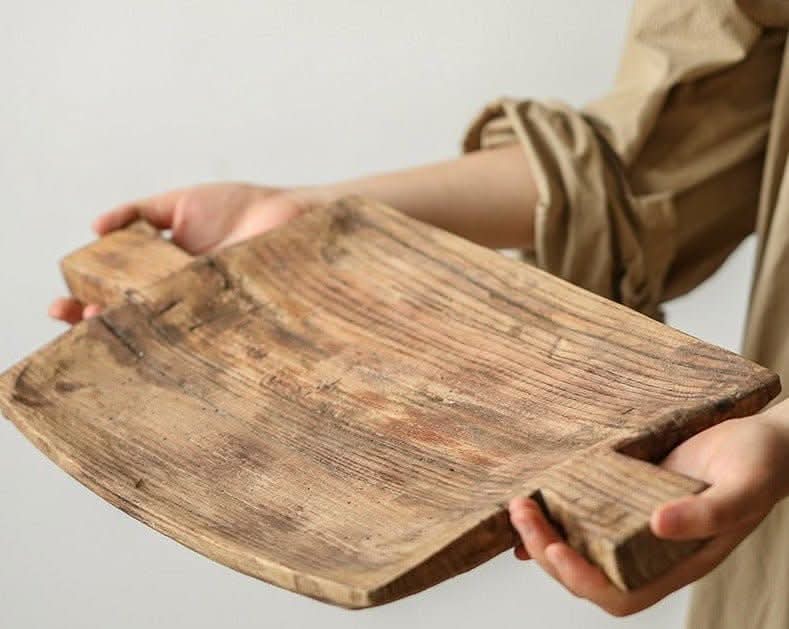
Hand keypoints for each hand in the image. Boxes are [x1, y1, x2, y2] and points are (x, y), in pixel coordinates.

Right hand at [49, 183, 322, 323]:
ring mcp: (204, 311)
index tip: (61, 305)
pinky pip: (200, 339)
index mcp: (163, 270)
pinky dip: (176, 345)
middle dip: (96, 325)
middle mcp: (179, 295)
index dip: (86, 299)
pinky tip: (153, 346)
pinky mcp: (230, 321)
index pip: (116, 290)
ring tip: (102, 336)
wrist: (294, 216)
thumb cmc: (244, 208)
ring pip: (158, 334)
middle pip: (131, 317)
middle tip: (75, 325)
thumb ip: (141, 213)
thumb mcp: (183, 203)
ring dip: (128, 338)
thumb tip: (95, 227)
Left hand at [509, 404, 788, 615]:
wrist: (764, 437)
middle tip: (521, 514)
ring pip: (581, 547)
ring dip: (544, 534)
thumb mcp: (743, 487)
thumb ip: (709, 513)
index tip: (556, 548)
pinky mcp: (627, 497)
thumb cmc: (761, 464)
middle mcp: (652, 551)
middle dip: (548, 552)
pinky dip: (556, 514)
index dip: (585, 581)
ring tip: (518, 505)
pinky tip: (533, 501)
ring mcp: (636, 525)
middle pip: (589, 574)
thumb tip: (658, 526)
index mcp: (679, 561)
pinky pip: (585, 515)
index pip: (622, 593)